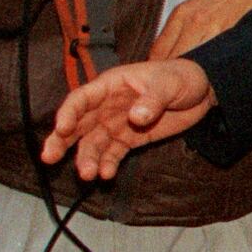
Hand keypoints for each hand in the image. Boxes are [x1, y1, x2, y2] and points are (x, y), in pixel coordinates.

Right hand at [41, 58, 216, 179]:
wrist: (202, 92)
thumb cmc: (180, 77)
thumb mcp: (168, 83)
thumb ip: (152, 100)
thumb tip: (136, 117)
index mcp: (110, 85)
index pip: (82, 99)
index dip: (68, 113)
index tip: (60, 128)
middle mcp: (106, 106)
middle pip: (78, 124)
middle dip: (61, 141)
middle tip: (49, 157)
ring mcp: (116, 124)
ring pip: (93, 143)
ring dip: (87, 158)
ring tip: (87, 174)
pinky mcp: (129, 139)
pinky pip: (113, 153)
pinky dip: (107, 164)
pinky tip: (106, 174)